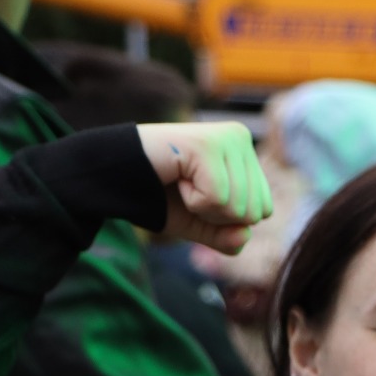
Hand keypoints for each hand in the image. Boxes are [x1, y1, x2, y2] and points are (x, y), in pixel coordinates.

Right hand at [137, 123, 272, 253]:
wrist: (113, 177)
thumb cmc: (161, 196)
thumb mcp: (202, 225)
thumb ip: (229, 238)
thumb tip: (245, 234)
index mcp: (247, 153)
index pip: (262, 211)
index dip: (226, 218)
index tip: (197, 194)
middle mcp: (241, 138)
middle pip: (254, 212)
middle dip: (216, 215)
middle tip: (186, 189)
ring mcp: (226, 138)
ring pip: (239, 207)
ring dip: (202, 207)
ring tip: (181, 181)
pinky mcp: (207, 144)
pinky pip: (218, 199)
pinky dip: (194, 201)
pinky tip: (176, 178)